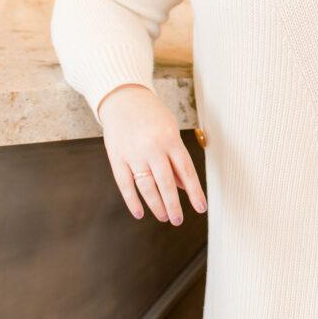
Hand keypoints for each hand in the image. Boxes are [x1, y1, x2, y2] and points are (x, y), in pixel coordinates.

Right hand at [98, 84, 207, 224]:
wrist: (123, 98)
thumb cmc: (152, 115)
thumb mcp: (170, 130)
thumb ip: (176, 157)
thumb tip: (183, 186)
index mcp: (170, 138)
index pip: (185, 170)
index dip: (194, 191)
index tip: (200, 208)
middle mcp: (152, 146)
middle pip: (165, 183)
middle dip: (173, 205)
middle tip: (178, 220)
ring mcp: (133, 152)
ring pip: (146, 186)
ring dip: (156, 205)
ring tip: (164, 216)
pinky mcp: (116, 157)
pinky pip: (125, 184)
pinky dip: (132, 201)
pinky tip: (140, 213)